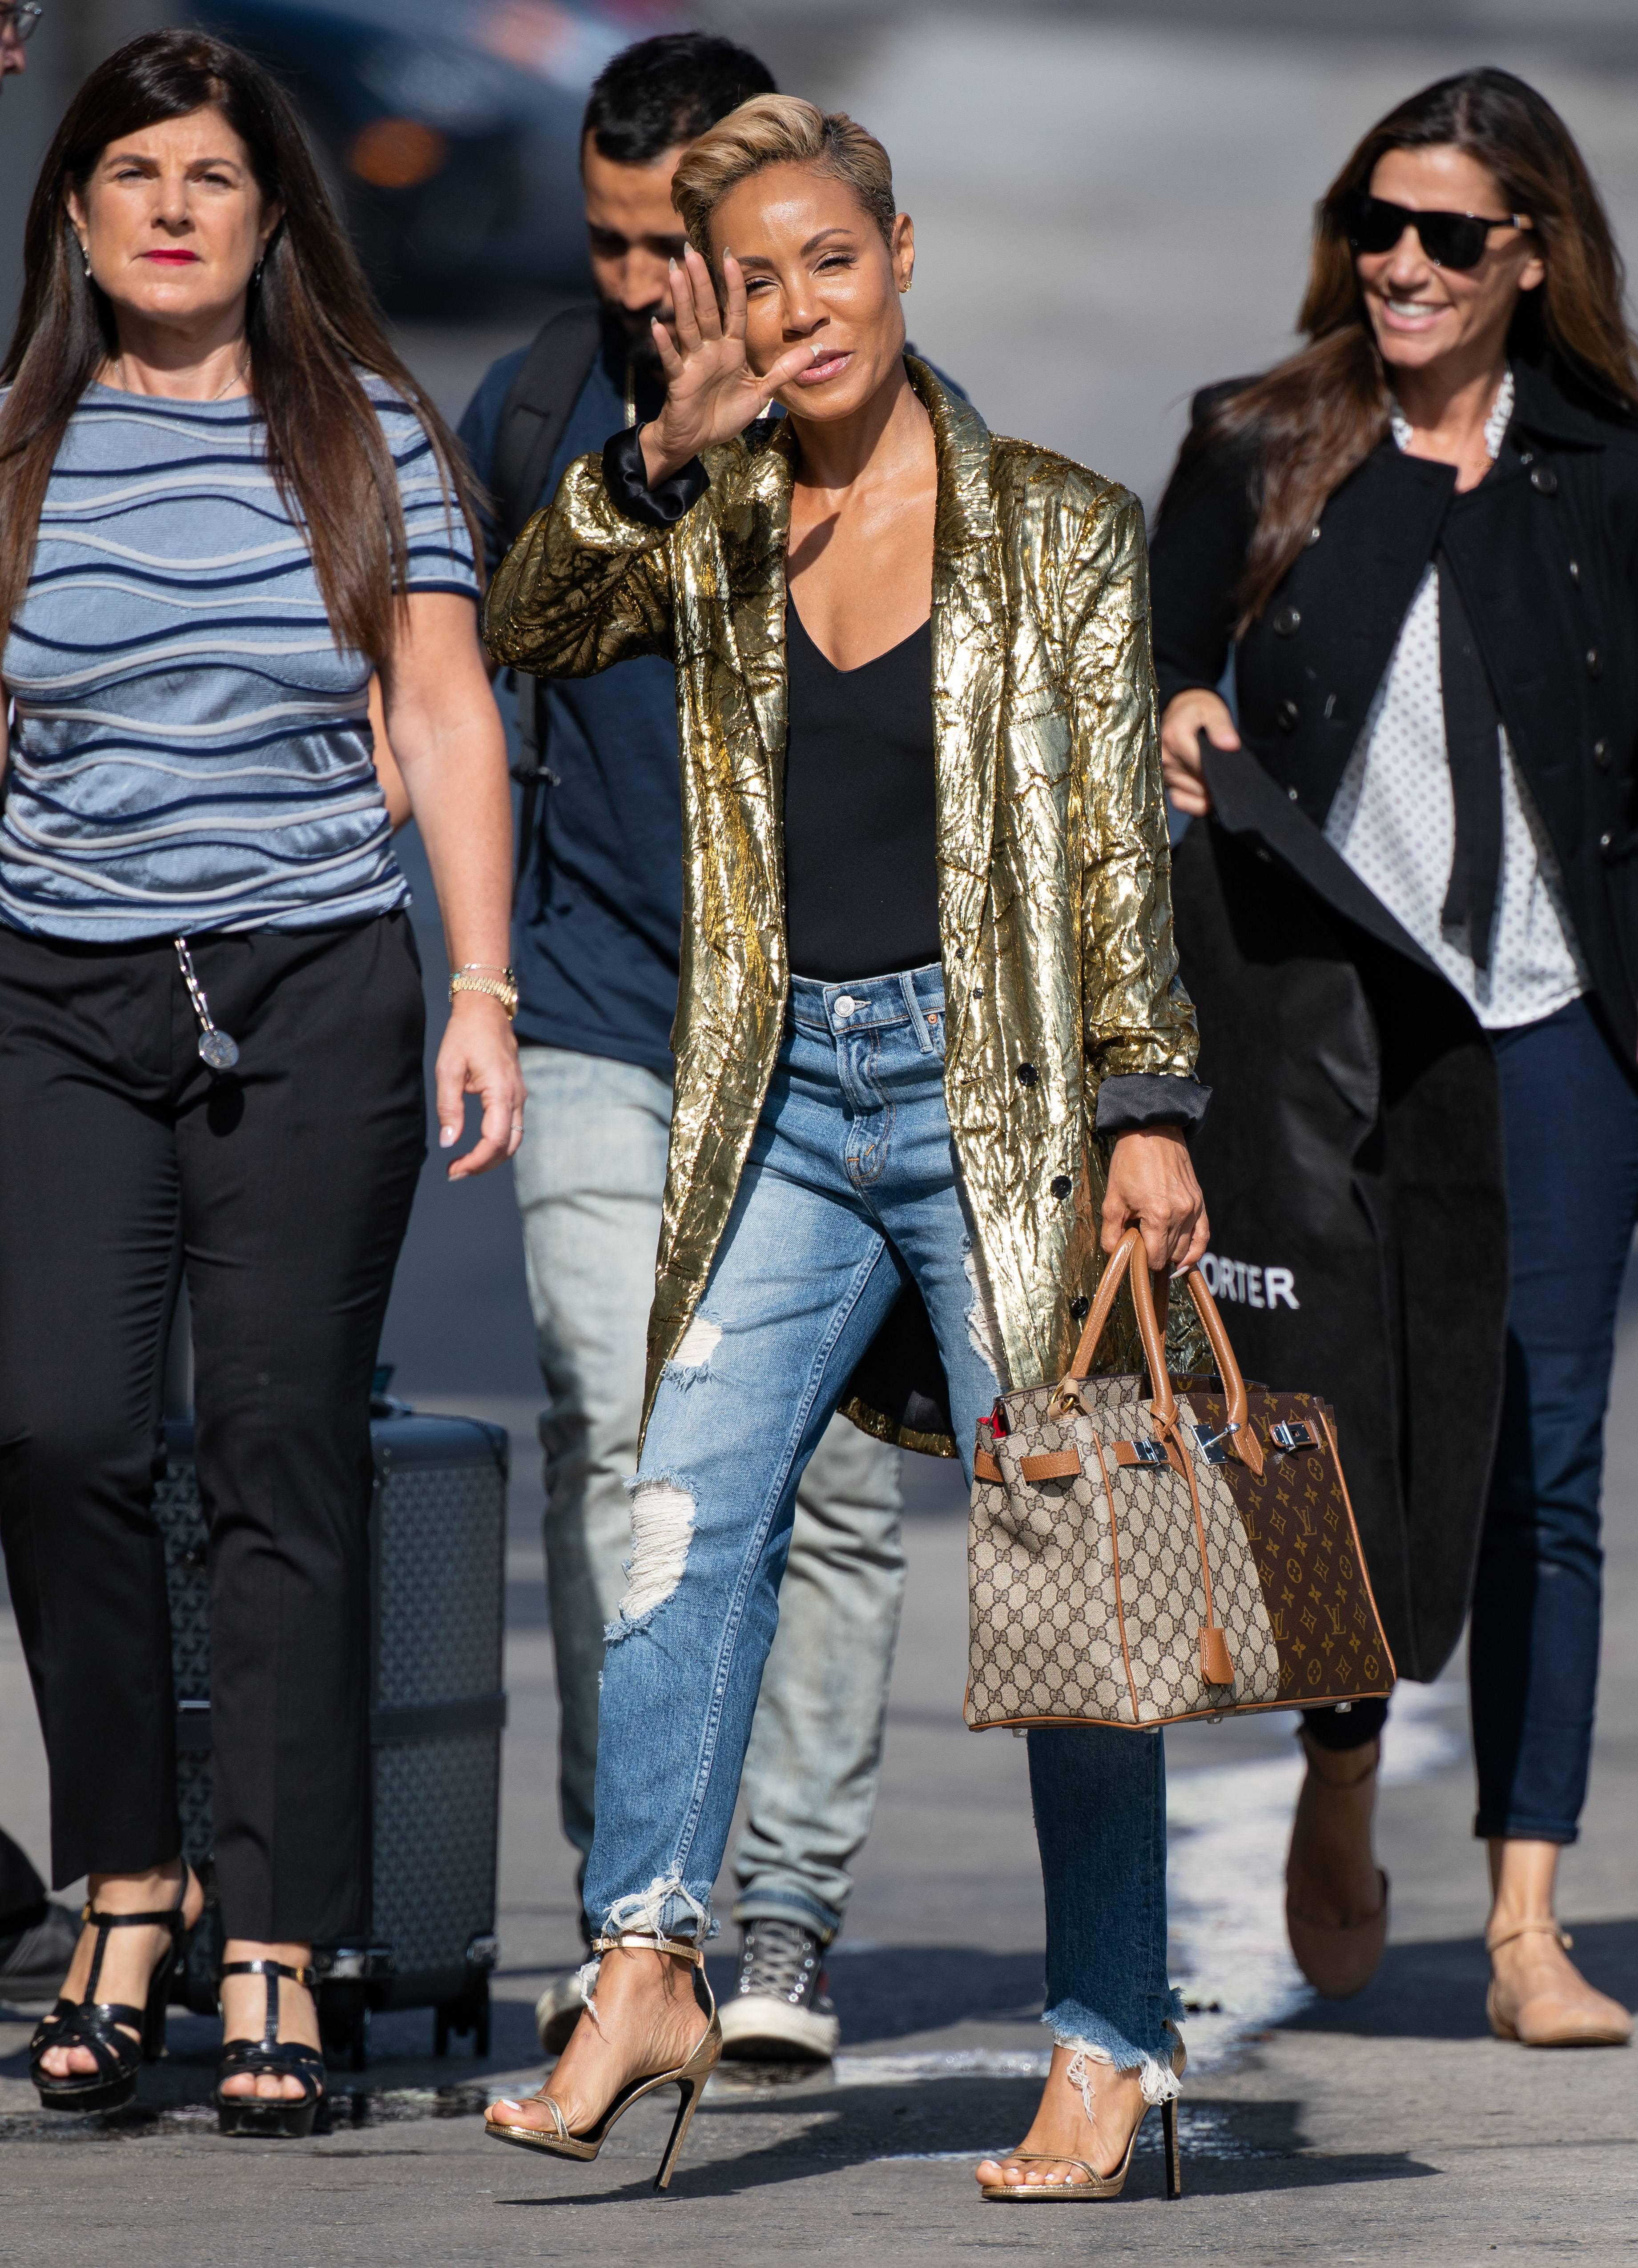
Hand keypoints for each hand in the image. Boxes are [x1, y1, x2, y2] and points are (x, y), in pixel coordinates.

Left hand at [435, 993, 524, 1180]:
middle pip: (508, 1146)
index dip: (475, 1162)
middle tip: (455, 1172)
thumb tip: (448, 1142)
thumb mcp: (448, 1069)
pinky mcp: (516, 1093)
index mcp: (500, 1091)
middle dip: (483, 1165)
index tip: (454, 1169)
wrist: (485, 1009)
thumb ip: (449, 1108)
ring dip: (491, 1157)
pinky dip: (497, 1143)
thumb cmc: (465, 1034)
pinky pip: (513, 1126)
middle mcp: (516, 1097)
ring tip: (465, 1164)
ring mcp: (519, 1095)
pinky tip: (476, 1146)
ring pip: (513, 1139)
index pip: (495, 1140)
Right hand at [641, 244, 826, 483]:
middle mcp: (711, 350)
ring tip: (675, 271)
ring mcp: (693, 364)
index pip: (734, 311)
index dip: (733, 285)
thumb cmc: (724, 415)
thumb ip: (783, 371)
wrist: (697, 440)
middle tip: (691, 249)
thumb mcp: (761, 393)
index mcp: (731, 349)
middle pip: (707, 310)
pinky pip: (672, 361)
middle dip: (701, 281)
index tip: (730, 255)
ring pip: (688, 326)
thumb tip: (813, 350)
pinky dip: (664, 345)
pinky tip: (658, 325)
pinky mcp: (679, 382)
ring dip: (682, 300)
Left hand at [1101, 1126, 1208, 1274]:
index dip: (1141, 1261)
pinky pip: (1203, 1236)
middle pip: (1170, 1256)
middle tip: (1139, 1245)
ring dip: (1170, 1253)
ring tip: (1155, 1245)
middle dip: (1154, 1256)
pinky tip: (1185, 1262)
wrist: (1152, 1133)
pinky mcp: (1200, 1203)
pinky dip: (1195, 1251)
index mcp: (1158, 1216)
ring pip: (1185, 1249)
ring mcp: (1193, 1209)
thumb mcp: (1111, 1200)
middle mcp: (1181, 1215)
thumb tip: (1115, 1254)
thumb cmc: (1130, 1163)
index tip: (1132, 1254)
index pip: (1155, 1259)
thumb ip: (1111, 1233)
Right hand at [1159, 689, 1238, 818]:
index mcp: (1175, 737)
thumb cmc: (1198, 710)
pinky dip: (1194, 803)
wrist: (1180, 711)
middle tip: (1228, 775)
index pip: (1200, 766)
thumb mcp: (1212, 709)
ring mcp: (1164, 771)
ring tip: (1217, 780)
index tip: (1231, 771)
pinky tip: (1207, 797)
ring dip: (1205, 791)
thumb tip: (1231, 745)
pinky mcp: (1164, 781)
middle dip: (1213, 782)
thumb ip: (1221, 725)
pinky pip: (1180, 801)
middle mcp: (1165, 756)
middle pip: (1195, 782)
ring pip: (1189, 793)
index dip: (1218, 772)